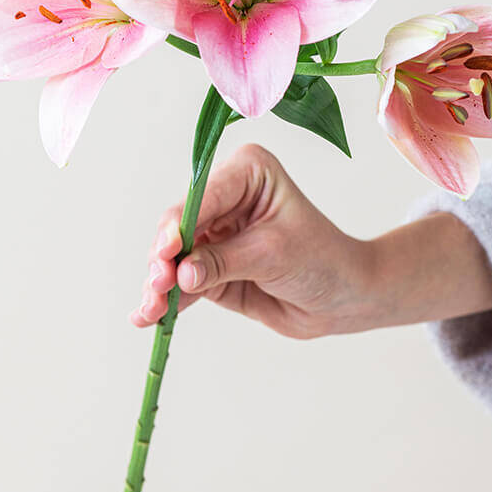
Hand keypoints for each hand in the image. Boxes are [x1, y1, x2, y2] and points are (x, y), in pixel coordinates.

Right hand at [130, 144, 491, 338]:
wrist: (344, 298)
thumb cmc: (322, 260)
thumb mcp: (273, 254)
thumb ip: (224, 261)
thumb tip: (181, 273)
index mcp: (246, 173)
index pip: (202, 197)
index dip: (179, 225)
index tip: (166, 251)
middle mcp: (225, 198)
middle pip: (180, 227)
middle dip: (164, 258)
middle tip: (156, 285)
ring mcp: (216, 234)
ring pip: (175, 257)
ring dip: (159, 285)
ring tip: (150, 311)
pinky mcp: (212, 268)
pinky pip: (183, 283)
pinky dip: (166, 301)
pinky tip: (147, 317)